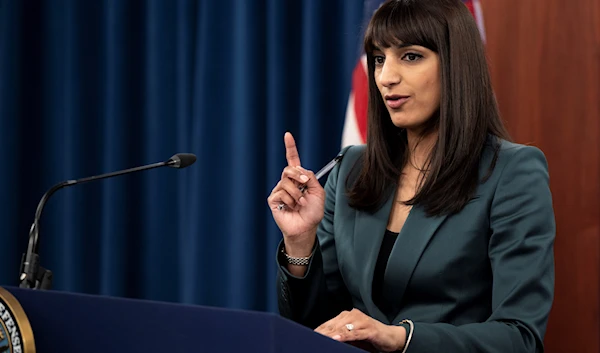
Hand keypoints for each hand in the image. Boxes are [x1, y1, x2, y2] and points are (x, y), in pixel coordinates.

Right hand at [267, 133, 324, 249]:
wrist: (306, 228)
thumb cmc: (313, 212)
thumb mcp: (318, 192)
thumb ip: (311, 177)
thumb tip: (300, 170)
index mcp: (298, 178)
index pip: (292, 160)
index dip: (290, 147)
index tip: (287, 135)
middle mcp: (287, 182)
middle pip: (288, 169)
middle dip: (297, 174)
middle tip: (304, 182)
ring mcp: (279, 190)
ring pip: (286, 182)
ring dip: (297, 193)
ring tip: (300, 203)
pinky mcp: (273, 199)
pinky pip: (281, 192)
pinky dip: (290, 200)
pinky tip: (292, 207)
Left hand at [315, 309, 405, 352]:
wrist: (392, 337)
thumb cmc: (372, 337)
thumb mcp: (354, 336)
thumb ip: (342, 336)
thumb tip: (327, 340)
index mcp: (349, 316)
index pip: (330, 322)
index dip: (320, 329)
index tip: (311, 335)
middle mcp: (354, 316)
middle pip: (335, 324)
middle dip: (323, 332)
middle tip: (313, 337)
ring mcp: (362, 321)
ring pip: (343, 328)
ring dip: (332, 334)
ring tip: (321, 338)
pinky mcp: (370, 329)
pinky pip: (355, 333)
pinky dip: (345, 336)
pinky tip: (337, 338)